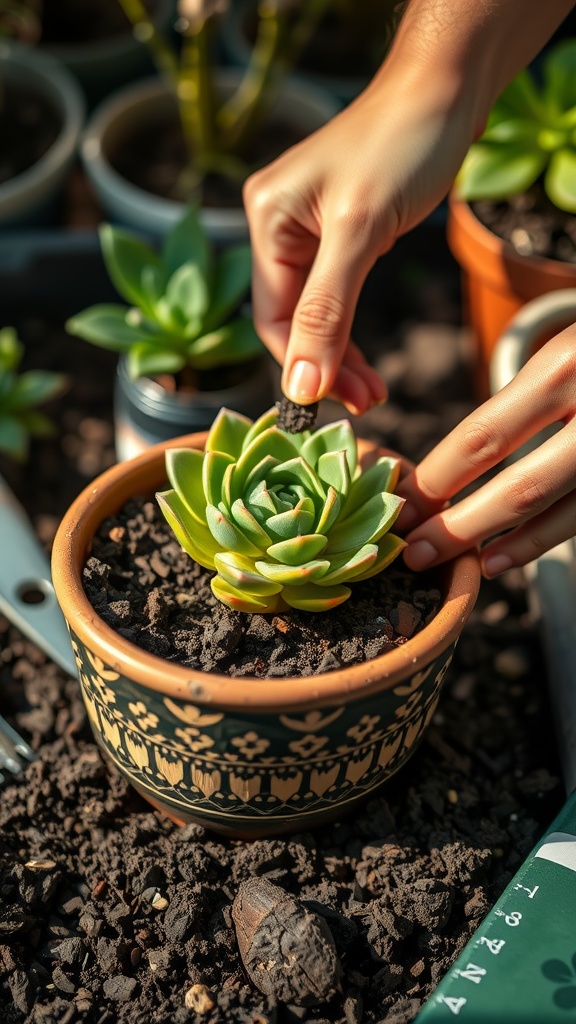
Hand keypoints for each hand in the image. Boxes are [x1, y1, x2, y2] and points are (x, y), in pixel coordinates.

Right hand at [243, 54, 477, 414]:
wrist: (446, 89)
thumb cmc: (402, 145)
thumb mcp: (360, 232)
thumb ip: (326, 311)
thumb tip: (300, 387)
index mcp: (265, 220)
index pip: (274, 317)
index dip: (306, 366)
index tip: (342, 405)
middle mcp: (276, 225)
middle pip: (292, 319)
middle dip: (328, 365)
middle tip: (368, 403)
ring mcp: (306, 228)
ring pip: (314, 311)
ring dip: (342, 355)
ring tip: (374, 391)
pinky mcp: (337, 231)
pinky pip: (333, 293)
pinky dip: (351, 327)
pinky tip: (366, 356)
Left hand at [396, 328, 575, 575]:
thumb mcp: (565, 350)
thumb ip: (524, 398)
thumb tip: (451, 464)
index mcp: (566, 366)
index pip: (485, 436)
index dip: (438, 477)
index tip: (402, 500)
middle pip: (520, 486)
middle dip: (458, 526)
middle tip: (413, 550)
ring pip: (560, 510)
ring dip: (504, 544)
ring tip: (461, 562)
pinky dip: (545, 539)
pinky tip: (506, 556)